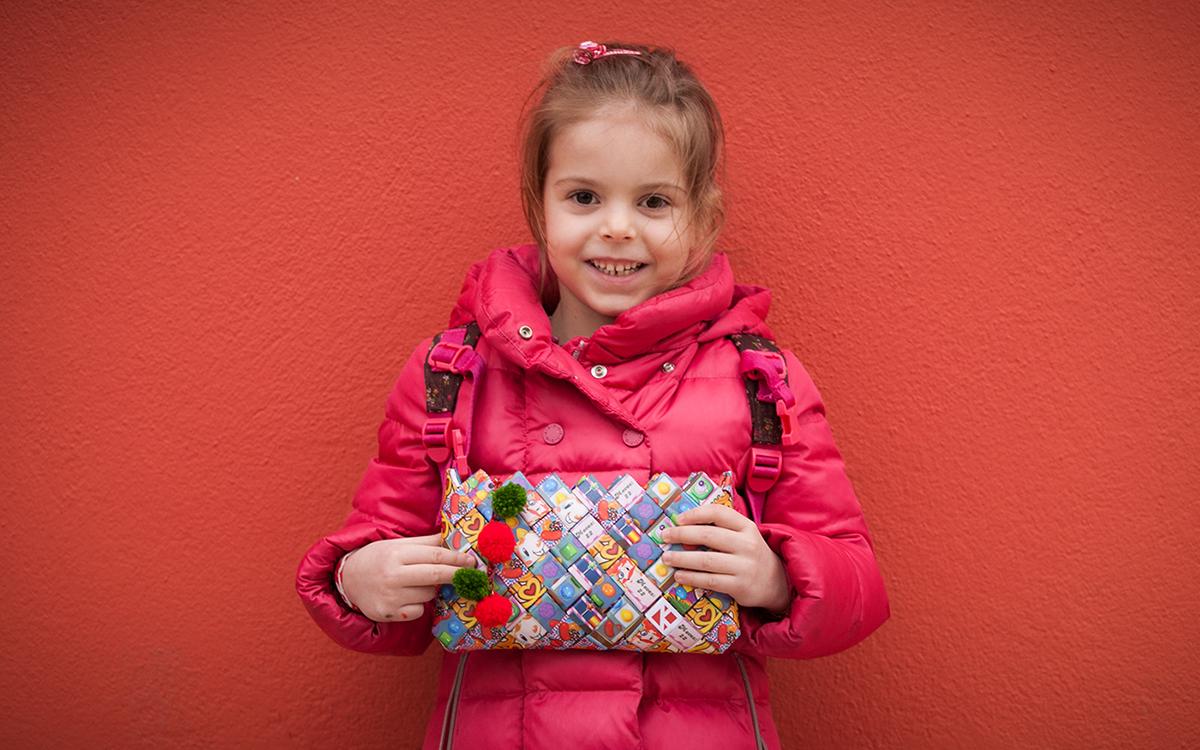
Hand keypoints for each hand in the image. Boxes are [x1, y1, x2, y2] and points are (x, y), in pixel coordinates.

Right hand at [341, 535, 476, 622]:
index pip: (434, 555)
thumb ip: (426, 543)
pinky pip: (418, 610)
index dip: (456, 558)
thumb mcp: (398, 544)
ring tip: (415, 582)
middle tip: (470, 573)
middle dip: (456, 574)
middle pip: (435, 575)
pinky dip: (418, 604)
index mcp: (396, 554)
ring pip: (428, 594)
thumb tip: (455, 539)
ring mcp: (390, 597)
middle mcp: (392, 575)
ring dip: (432, 589)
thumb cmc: (378, 558)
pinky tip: (405, 597)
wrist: (347, 580)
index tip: (471, 560)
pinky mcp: (388, 614)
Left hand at [659, 504, 790, 613]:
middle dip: (682, 534)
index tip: (677, 519)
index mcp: (746, 526)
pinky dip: (691, 577)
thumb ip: (720, 528)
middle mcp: (747, 544)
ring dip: (682, 558)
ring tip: (666, 558)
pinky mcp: (740, 586)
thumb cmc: (749, 554)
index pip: (718, 513)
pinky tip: (679, 575)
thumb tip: (682, 524)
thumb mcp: (742, 535)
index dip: (696, 514)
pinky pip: (710, 580)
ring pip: (707, 560)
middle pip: (709, 535)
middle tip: (665, 536)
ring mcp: (744, 566)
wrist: (775, 582)